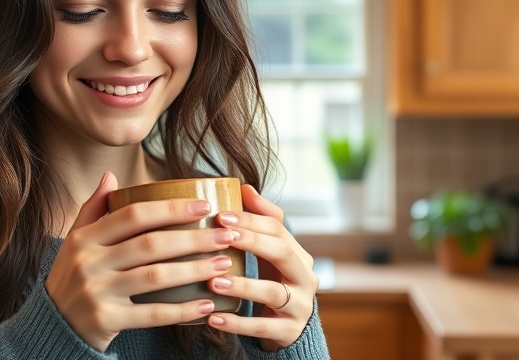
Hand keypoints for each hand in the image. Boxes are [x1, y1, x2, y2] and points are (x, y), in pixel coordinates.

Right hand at [44, 171, 240, 351]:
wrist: (52, 326)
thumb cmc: (72, 278)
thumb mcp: (75, 241)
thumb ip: (93, 209)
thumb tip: (110, 175)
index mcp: (84, 238)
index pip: (133, 215)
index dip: (170, 209)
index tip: (203, 207)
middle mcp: (88, 262)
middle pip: (150, 244)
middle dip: (193, 239)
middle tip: (226, 236)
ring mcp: (96, 293)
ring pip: (155, 277)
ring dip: (194, 270)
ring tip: (223, 265)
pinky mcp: (105, 321)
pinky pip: (152, 314)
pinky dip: (182, 310)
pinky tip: (206, 304)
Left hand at [206, 184, 318, 350]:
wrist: (286, 327)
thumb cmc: (272, 281)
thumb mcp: (268, 252)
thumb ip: (260, 221)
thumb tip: (244, 187)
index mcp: (298, 254)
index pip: (278, 229)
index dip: (250, 220)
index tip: (220, 215)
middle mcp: (305, 277)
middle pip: (281, 252)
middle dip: (251, 242)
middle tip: (220, 237)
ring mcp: (300, 306)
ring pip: (272, 292)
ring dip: (242, 285)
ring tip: (213, 281)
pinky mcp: (289, 332)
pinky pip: (262, 327)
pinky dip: (237, 324)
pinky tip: (213, 319)